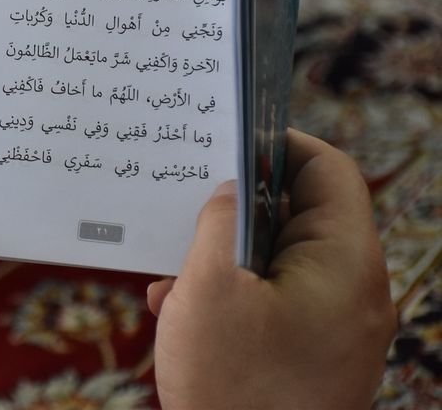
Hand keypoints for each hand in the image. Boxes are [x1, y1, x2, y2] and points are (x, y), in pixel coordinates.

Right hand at [147, 129, 396, 409]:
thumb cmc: (230, 385)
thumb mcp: (208, 287)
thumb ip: (219, 221)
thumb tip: (228, 190)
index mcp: (344, 264)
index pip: (329, 173)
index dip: (280, 145)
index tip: (228, 141)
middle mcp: (352, 292)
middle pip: (302, 215)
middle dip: (238, 205)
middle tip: (188, 200)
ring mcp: (335, 328)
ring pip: (281, 258)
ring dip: (225, 253)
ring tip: (174, 269)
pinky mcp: (312, 356)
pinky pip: (276, 301)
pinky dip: (231, 293)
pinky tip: (178, 309)